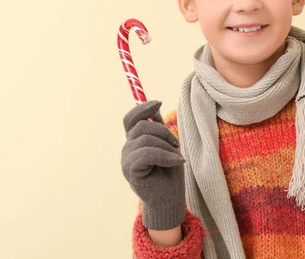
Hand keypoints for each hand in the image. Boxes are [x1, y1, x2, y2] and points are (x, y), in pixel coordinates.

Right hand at [121, 100, 185, 229]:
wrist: (169, 200)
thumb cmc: (169, 174)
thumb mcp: (166, 145)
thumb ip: (158, 129)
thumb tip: (155, 107)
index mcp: (134, 142)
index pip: (130, 119)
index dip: (142, 108)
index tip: (159, 102)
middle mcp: (127, 149)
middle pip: (141, 126)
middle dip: (163, 131)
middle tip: (176, 144)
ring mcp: (126, 160)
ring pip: (145, 139)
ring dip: (167, 146)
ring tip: (177, 157)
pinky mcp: (131, 171)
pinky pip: (147, 153)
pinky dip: (166, 156)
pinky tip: (178, 162)